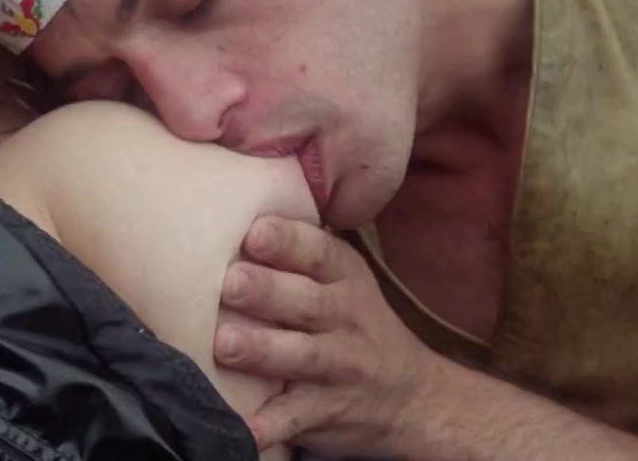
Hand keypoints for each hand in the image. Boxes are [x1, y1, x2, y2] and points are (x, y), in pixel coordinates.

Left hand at [214, 215, 443, 456]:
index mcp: (346, 278)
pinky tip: (244, 430)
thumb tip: (236, 208)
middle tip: (229, 283)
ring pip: (301, 357)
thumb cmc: (357, 324)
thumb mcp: (345, 279)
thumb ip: (303, 251)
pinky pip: (296, 419)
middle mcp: (346, 319)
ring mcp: (338, 367)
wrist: (412, 396)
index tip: (254, 233)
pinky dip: (270, 427)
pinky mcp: (326, 411)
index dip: (288, 241)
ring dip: (263, 351)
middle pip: (308, 302)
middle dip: (268, 291)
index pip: (320, 253)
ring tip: (225, 344)